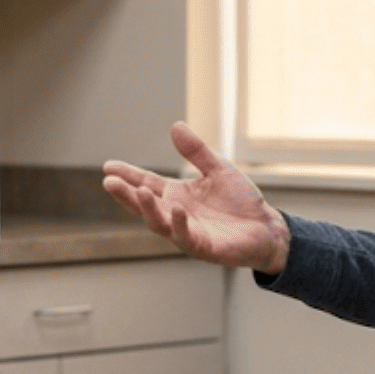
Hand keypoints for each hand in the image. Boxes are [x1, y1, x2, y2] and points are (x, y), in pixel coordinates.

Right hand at [103, 122, 289, 273]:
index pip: (146, 183)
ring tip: (141, 192)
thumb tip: (175, 126)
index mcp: (176, 195)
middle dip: (126, 195)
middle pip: (144, 204)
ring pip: (159, 223)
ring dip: (148, 209)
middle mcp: (175, 214)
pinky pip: (186, 236)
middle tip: (109, 182)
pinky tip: (176, 209)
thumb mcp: (218, 169)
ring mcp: (186, 232)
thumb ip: (196, 152)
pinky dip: (179, 224)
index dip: (127, 176)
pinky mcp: (203, 247)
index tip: (108, 166)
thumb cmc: (240, 201)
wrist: (266, 227)